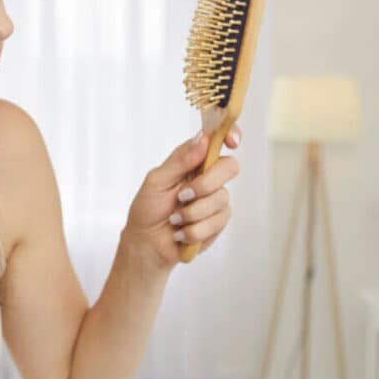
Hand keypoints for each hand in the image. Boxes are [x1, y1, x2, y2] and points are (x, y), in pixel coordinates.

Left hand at [121, 124, 241, 269]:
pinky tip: (180, 232)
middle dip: (206, 184)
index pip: (217, 141)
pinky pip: (217, 222)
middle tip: (183, 195)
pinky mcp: (218, 221)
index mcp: (192, 161)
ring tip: (174, 219)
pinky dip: (194, 229)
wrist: (148, 243)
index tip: (231, 142)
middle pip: (229, 167)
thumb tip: (203, 139)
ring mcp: (215, 199)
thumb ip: (180, 161)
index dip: (229, 135)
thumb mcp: (156, 181)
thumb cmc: (148, 209)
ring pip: (222, 198)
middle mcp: (207, 176)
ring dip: (192, 213)